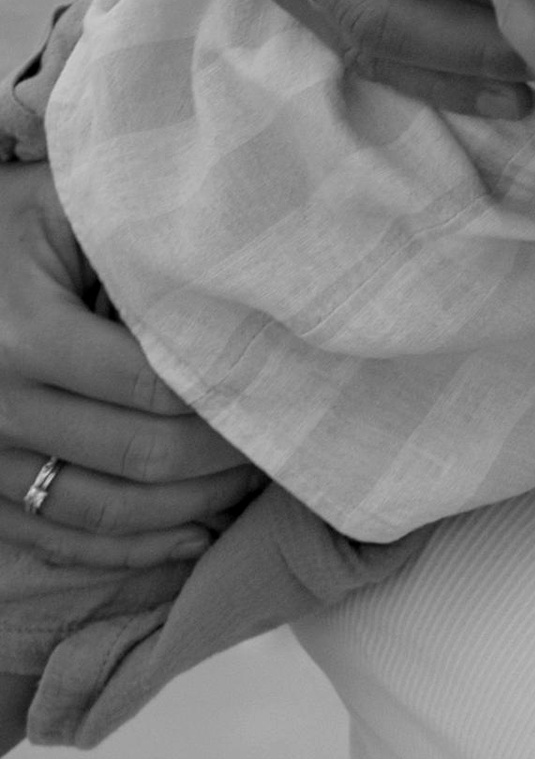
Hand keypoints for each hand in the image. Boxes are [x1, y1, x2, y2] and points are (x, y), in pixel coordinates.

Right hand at [0, 166, 260, 571]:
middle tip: (283, 436)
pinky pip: (60, 541)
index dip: (228, 393)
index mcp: (24, 334)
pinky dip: (134, 551)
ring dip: (192, 507)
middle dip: (225, 456)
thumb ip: (142, 237)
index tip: (284, 385)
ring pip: (107, 512)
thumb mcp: (64, 207)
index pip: (155, 385)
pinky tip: (194, 536)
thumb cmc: (8, 226)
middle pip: (141, 456)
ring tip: (250, 482)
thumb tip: (242, 271)